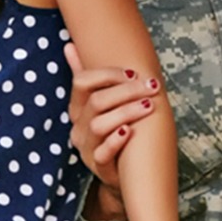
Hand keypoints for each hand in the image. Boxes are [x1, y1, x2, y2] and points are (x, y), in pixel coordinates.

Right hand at [63, 42, 159, 188]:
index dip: (107, 74)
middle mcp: (79, 128)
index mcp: (78, 109)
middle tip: (152, 85)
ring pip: (99, 125)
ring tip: (149, 105)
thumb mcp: (102, 104)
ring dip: (126, 112)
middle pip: (96, 102)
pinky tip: (130, 131)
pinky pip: (103, 154)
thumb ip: (88, 76)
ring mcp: (87, 149)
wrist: (124, 174)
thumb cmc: (115, 133)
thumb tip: (69, 46)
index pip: (81, 82)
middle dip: (127, 90)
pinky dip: (116, 141)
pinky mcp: (99, 168)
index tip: (134, 73)